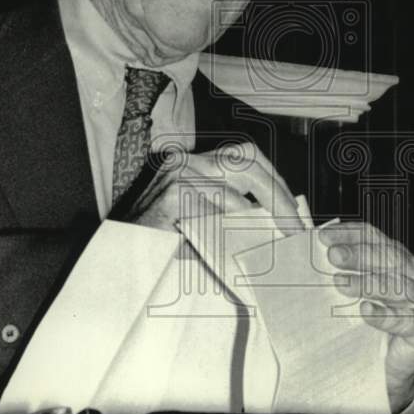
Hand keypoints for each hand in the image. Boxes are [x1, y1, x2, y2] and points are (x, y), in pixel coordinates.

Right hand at [121, 142, 304, 237]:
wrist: (119, 257)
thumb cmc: (162, 241)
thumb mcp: (201, 218)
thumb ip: (231, 211)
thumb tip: (277, 221)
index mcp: (196, 162)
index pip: (247, 157)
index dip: (275, 181)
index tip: (294, 212)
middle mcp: (186, 160)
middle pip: (246, 159)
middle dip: (277, 193)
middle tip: (294, 226)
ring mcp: (177, 173)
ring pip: (235, 181)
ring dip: (262, 211)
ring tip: (279, 236)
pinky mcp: (171, 193)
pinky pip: (215, 205)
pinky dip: (235, 223)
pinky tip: (246, 240)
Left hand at [318, 221, 413, 413]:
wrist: (383, 362)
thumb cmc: (363, 319)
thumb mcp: (345, 289)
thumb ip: (327, 263)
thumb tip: (294, 235)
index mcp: (394, 255)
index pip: (372, 237)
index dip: (348, 234)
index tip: (323, 237)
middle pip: (388, 257)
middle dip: (359, 255)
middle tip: (333, 256)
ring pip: (400, 286)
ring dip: (369, 283)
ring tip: (342, 283)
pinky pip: (406, 319)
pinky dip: (384, 315)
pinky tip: (365, 311)